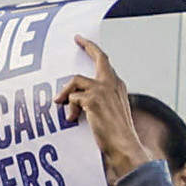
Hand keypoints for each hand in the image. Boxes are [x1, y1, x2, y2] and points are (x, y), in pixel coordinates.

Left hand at [65, 34, 154, 183]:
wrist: (124, 146)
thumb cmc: (116, 135)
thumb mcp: (109, 113)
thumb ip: (96, 101)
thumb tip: (74, 98)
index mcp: (118, 87)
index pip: (105, 63)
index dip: (93, 50)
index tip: (82, 41)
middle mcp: (113, 84)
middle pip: (99, 58)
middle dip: (87, 46)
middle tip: (76, 39)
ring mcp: (103, 90)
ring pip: (76, 81)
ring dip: (66, 93)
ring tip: (61, 104)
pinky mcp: (93, 100)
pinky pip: (72, 98)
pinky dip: (69, 109)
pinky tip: (72, 119)